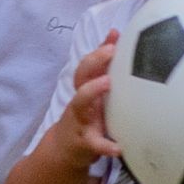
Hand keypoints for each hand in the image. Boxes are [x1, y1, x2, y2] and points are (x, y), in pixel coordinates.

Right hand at [52, 31, 122, 170]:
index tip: (114, 36)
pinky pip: (95, 143)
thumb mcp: (92, 90)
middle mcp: (81, 101)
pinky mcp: (85, 143)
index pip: (88, 64)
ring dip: (91, 91)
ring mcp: (81, 120)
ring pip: (80, 104)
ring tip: (107, 82)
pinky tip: (119, 147)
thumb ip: (103, 65)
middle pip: (80, 77)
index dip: (99, 49)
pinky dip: (107, 146)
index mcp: (86, 88)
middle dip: (93, 61)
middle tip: (111, 51)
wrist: (64, 150)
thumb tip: (115, 34)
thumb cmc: (85, 114)